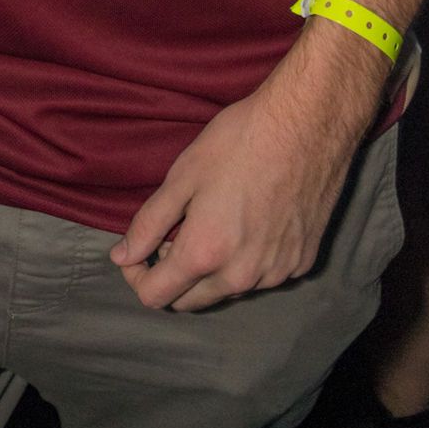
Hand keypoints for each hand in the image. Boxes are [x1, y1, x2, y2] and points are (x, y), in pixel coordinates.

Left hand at [109, 45, 373, 311]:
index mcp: (205, 254)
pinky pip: (263, 276)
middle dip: (173, 276)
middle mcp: (242, 276)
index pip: (157, 297)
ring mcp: (277, 273)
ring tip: (213, 221)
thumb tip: (121, 257)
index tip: (137, 251)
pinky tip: (249, 222)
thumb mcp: (181, 177)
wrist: (306, 126)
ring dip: (212, 270)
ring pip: (228, 289)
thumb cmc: (238, 142)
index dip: (137, 276)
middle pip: (191, 302)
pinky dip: (248, 260)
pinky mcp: (303, 263)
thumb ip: (148, 224)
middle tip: (174, 233)